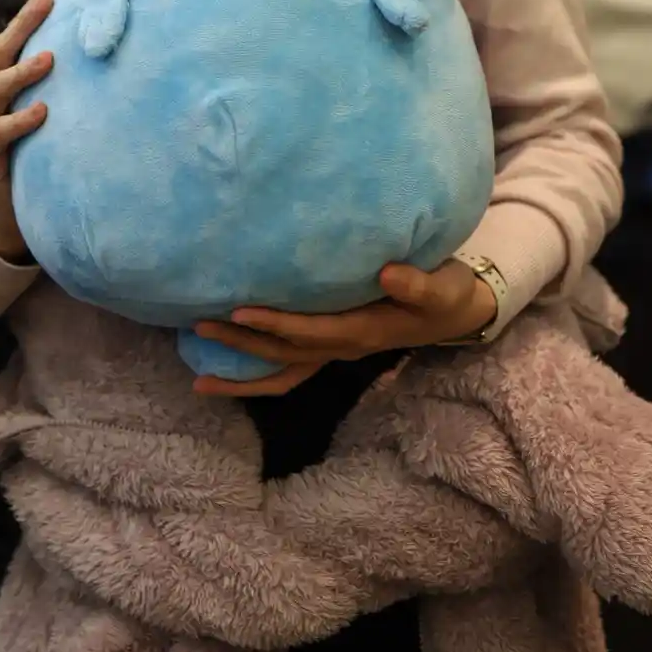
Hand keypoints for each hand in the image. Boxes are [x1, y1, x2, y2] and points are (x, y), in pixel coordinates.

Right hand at [0, 0, 56, 265]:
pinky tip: (43, 112)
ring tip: (49, 58)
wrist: (13, 213)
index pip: (12, 40)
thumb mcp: (47, 115)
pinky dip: (20, 121)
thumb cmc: (35, 154)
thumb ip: (60, 86)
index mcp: (0, 87)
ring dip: (22, 72)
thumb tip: (99, 47)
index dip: (30, 11)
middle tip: (49, 2)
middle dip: (23, 25)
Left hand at [190, 259, 498, 397]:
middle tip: (197, 328)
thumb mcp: (439, 287)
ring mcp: (335, 351)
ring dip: (242, 375)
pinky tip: (229, 372)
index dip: (274, 323)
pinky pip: (290, 368)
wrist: (454, 313)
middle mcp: (341, 348)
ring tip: (198, 379)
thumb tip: (388, 273)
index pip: (309, 331)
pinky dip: (260, 374)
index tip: (238, 311)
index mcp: (360, 332)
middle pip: (283, 353)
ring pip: (282, 371)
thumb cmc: (444, 294)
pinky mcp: (333, 345)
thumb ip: (416, 284)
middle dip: (241, 344)